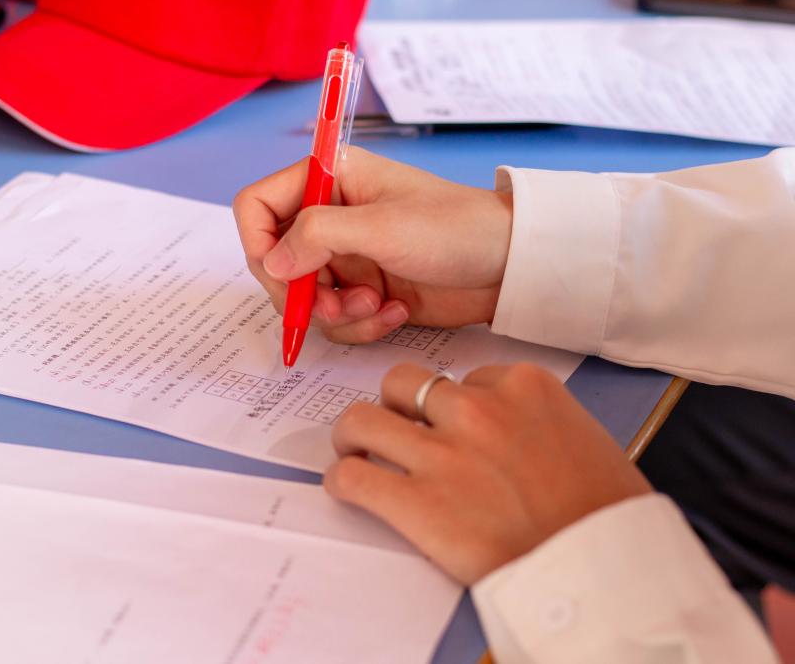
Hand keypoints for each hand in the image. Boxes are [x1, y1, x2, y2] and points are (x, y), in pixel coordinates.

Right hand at [232, 147, 512, 343]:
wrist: (508, 266)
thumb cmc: (454, 229)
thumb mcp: (381, 227)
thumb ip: (316, 237)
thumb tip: (270, 263)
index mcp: (328, 179)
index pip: (257, 205)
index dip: (257, 243)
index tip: (281, 275)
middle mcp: (329, 215)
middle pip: (273, 261)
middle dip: (302, 292)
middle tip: (334, 306)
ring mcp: (345, 256)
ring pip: (303, 297)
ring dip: (336, 313)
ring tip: (378, 306)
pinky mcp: (362, 289)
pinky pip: (334, 318)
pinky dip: (360, 324)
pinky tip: (397, 312)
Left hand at [324, 363, 651, 584]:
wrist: (605, 572)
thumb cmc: (607, 515)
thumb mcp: (583, 438)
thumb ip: (535, 421)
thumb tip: (504, 434)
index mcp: (524, 387)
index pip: (464, 377)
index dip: (450, 405)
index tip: (448, 428)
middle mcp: (478, 409)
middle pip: (403, 383)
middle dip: (392, 404)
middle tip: (391, 429)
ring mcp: (444, 454)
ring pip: (364, 419)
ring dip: (352, 434)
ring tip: (354, 451)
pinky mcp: (418, 502)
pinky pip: (355, 476)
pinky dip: (342, 480)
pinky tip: (348, 488)